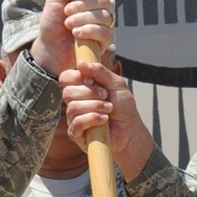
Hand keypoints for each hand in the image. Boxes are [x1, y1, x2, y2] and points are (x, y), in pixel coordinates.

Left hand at [31, 0, 114, 78]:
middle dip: (83, 5)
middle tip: (66, 12)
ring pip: (105, 16)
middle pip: (105, 0)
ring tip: (68, 24)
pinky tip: (76, 34)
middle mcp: (102, 9)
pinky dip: (89, 31)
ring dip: (82, 19)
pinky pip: (106, 33)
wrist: (49, 47)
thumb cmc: (53, 22)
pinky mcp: (105, 41)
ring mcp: (105, 25)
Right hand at [60, 58, 152, 178]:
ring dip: (95, 106)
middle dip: (90, 93)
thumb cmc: (123, 107)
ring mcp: (74, 118)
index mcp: (81, 88)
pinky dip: (92, 119)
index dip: (75, 77)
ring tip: (109, 109)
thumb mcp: (116, 84)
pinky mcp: (76, 133)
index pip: (65, 78)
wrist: (130, 130)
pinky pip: (76, 123)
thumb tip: (81, 63)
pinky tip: (104, 120)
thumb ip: (100, 71)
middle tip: (106, 96)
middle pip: (67, 92)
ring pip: (73, 107)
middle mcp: (74, 102)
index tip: (90, 80)